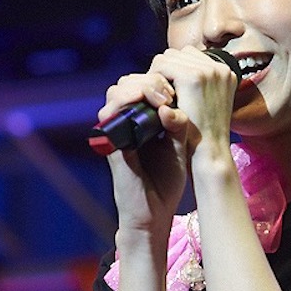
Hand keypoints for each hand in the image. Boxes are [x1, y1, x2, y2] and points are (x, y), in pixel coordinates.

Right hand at [97, 48, 238, 231]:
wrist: (154, 212)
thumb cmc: (167, 181)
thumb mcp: (179, 144)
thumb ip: (178, 121)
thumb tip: (175, 100)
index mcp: (142, 118)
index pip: (144, 83)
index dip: (160, 79)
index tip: (180, 88)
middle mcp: (126, 120)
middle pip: (129, 81)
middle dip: (151, 79)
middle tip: (171, 93)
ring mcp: (116, 130)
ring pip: (117, 91)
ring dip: (140, 87)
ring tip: (163, 98)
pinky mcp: (110, 143)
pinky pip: (109, 113)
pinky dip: (126, 103)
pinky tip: (151, 108)